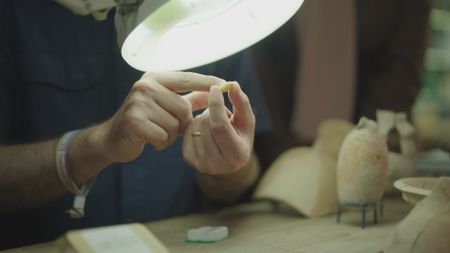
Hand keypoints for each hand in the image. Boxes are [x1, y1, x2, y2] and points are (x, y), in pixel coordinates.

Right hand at [96, 71, 223, 162]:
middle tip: (165, 126)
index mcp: (154, 78)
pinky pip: (164, 136)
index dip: (207, 82)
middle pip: (184, 108)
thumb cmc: (143, 121)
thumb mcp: (164, 104)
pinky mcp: (134, 121)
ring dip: (170, 135)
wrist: (112, 139)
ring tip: (155, 131)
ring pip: (175, 124)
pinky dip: (161, 143)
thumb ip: (188, 98)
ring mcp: (138, 102)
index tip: (226, 84)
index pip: (187, 78)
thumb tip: (214, 91)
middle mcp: (145, 86)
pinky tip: (149, 139)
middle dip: (181, 123)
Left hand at [182, 82, 255, 174]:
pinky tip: (204, 133)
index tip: (215, 88)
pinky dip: (195, 127)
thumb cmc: (240, 135)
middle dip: (211, 112)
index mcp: (237, 154)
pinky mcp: (190, 160)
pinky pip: (187, 132)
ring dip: (203, 119)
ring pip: (195, 126)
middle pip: (205, 124)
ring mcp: (202, 164)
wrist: (228, 158)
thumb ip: (241, 102)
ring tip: (214, 126)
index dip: (216, 105)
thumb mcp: (246, 120)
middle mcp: (218, 164)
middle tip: (221, 116)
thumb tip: (232, 84)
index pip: (220, 125)